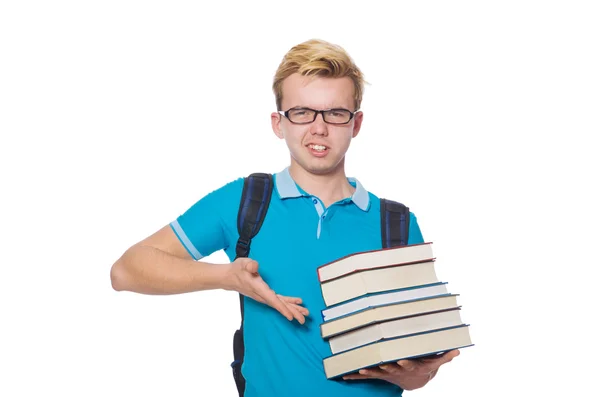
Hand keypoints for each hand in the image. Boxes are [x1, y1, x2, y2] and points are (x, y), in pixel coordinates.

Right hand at [226, 258, 308, 323]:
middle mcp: (262, 295)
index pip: (272, 299)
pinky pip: (278, 301)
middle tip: (303, 319)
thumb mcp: (243, 264)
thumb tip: (254, 266)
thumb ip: (249, 265)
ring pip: (280, 305)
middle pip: (279, 305)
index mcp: (259, 288)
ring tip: (304, 315)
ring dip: (292, 310)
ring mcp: (264, 296)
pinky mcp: (265, 295)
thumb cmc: (238, 269)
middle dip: (291, 312)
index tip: (290, 316)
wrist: (229, 277)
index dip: (282, 308)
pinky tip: (297, 304)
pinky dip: (288, 303)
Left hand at [343, 350, 459, 389]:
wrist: (414, 380)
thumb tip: (457, 351)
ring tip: (360, 369)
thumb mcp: (435, 362)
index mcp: (411, 366)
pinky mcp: (379, 373)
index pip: (408, 365)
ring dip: (368, 371)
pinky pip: (366, 375)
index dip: (405, 363)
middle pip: (390, 369)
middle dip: (384, 367)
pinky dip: (356, 374)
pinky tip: (345, 374)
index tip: (402, 361)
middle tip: (377, 365)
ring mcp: (387, 373)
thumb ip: (444, 357)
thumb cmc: (424, 365)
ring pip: (376, 373)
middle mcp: (398, 370)